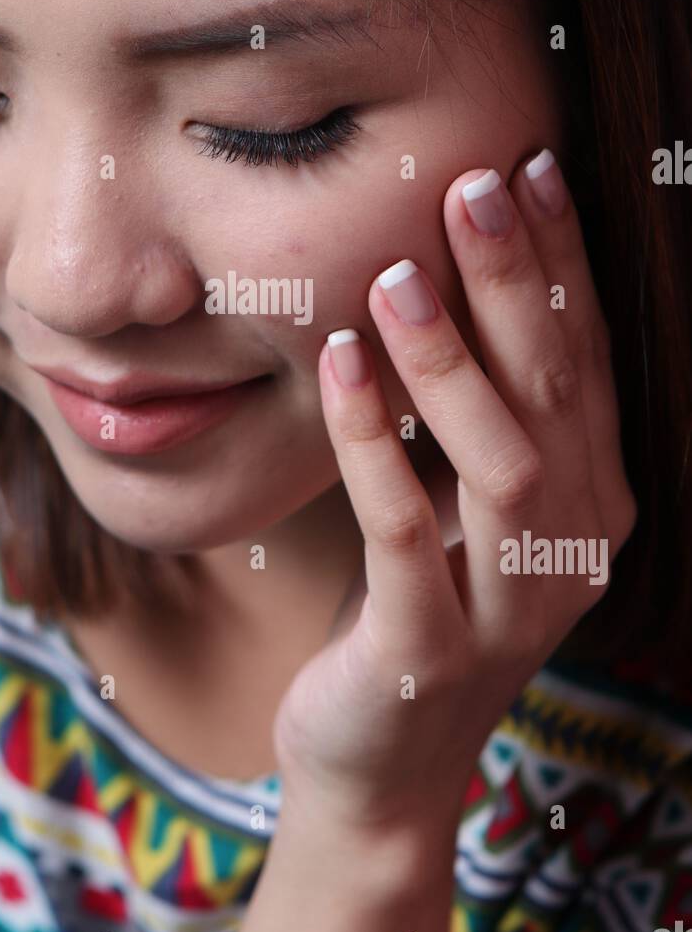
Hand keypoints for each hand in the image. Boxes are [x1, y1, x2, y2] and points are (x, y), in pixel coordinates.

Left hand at [271, 151, 637, 836]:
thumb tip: (438, 266)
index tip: (527, 168)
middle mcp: (574, 552)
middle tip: (471, 185)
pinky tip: (340, 365)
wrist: (377, 763)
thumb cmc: (413, 602)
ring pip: (500, 463)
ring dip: (451, 361)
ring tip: (395, 274)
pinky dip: (372, 443)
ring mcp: (511, 610)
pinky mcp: (429, 654)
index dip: (560, 264)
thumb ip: (470, 412)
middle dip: (516, 283)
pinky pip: (403, 533)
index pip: (584, 362)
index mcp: (590, 501)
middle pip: (554, 396)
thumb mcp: (453, 499)